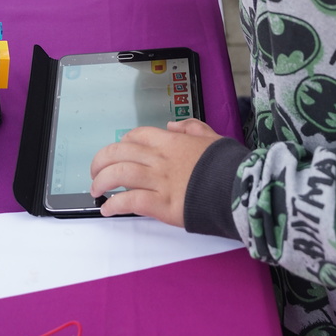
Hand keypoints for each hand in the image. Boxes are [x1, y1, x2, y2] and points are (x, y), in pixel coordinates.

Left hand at [90, 120, 221, 225]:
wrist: (240, 187)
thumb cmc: (227, 164)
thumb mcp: (211, 136)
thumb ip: (192, 127)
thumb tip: (173, 125)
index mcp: (171, 141)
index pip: (136, 136)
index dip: (122, 143)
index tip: (118, 152)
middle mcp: (160, 158)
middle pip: (119, 153)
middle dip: (100, 161)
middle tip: (94, 172)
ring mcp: (160, 181)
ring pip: (119, 174)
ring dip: (101, 182)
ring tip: (95, 190)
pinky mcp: (163, 204)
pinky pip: (130, 201)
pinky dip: (114, 205)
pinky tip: (108, 210)